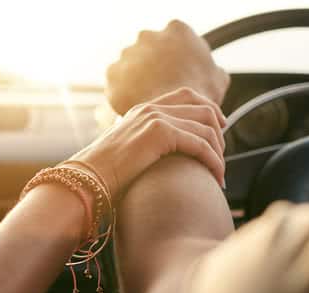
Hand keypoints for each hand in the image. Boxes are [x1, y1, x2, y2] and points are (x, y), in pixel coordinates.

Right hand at [68, 87, 225, 197]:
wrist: (87, 179)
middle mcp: (151, 108)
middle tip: (221, 156)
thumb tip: (158, 157)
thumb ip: (145, 145)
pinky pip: (200, 144)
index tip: (220, 129)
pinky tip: (216, 176)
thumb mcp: (127, 152)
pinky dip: (213, 161)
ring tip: (219, 173)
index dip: (209, 109)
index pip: (187, 96)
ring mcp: (155, 118)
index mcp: (143, 109)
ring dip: (218, 152)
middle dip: (219, 132)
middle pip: (203, 108)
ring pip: (206, 127)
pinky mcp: (160, 133)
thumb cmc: (104, 174)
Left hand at [106, 20, 229, 114]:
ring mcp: (128, 53)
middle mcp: (150, 36)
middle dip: (153, 67)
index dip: (176, 61)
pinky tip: (136, 105)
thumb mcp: (218, 80)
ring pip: (131, 66)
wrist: (176, 117)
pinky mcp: (113, 73)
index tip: (176, 75)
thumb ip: (213, 71)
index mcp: (177, 30)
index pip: (174, 40)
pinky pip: (118, 84)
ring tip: (148, 99)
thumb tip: (214, 75)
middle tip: (161, 87)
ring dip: (137, 79)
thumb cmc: (200, 97)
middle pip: (149, 51)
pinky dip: (124, 94)